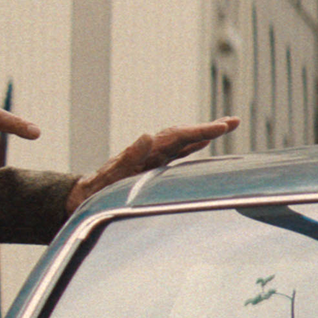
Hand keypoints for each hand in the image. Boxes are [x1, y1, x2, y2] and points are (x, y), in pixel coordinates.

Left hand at [66, 117, 239, 212]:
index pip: (177, 137)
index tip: (220, 127)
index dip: (200, 131)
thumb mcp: (108, 177)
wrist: (84, 195)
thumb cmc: (96, 190)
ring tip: (227, 125)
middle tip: (233, 121)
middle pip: (184, 134)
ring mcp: (154, 157)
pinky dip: (193, 144)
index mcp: (145, 152)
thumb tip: (147, 136)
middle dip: (209, 128)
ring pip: (183, 141)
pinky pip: (178, 152)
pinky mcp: (154, 165)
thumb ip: (127, 158)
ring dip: (204, 133)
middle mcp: (152, 151)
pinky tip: (204, 142)